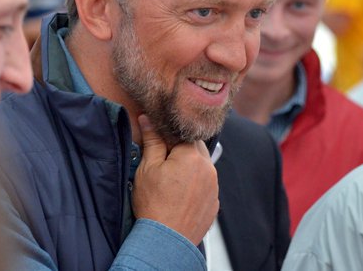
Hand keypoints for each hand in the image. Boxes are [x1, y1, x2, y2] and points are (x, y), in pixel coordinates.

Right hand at [132, 114, 218, 244]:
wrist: (165, 241)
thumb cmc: (154, 205)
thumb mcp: (147, 168)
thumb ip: (152, 141)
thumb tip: (148, 120)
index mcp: (192, 156)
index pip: (183, 134)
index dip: (169, 138)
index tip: (159, 146)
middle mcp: (208, 169)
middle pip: (196, 148)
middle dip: (182, 151)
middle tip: (164, 164)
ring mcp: (214, 187)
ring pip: (202, 166)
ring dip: (190, 168)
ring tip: (171, 182)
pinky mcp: (214, 203)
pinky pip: (206, 185)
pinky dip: (195, 185)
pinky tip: (180, 195)